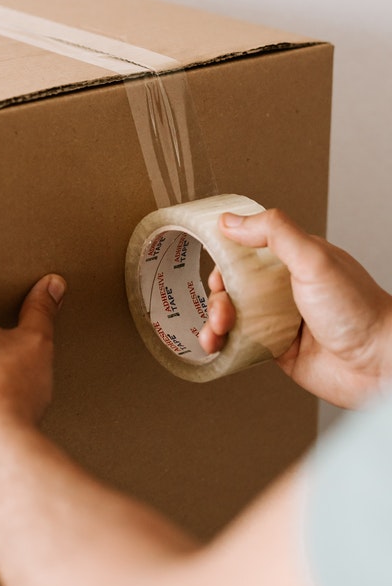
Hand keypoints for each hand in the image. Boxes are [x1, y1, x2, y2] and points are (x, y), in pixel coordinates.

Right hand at [199, 208, 391, 408]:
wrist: (379, 366)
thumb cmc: (359, 311)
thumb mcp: (314, 259)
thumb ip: (274, 232)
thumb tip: (233, 220)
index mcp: (294, 258)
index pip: (247, 247)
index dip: (224, 254)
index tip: (210, 261)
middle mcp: (285, 287)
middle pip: (233, 283)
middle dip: (217, 294)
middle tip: (222, 307)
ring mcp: (279, 318)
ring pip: (232, 314)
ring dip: (215, 321)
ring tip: (218, 332)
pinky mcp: (275, 348)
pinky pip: (239, 342)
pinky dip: (221, 344)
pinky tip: (217, 345)